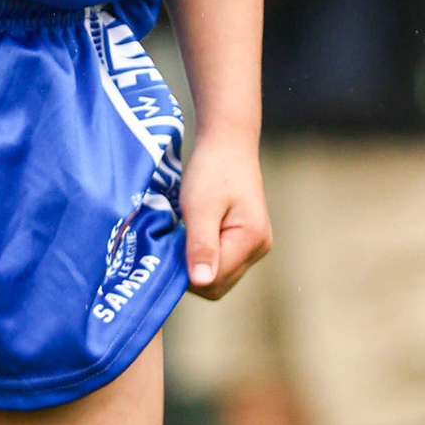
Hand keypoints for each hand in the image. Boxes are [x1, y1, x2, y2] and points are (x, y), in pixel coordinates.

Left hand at [179, 129, 271, 300]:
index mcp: (252, 240)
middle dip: (190, 270)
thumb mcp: (200, 208)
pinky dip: (202, 254)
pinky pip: (220, 260)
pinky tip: (190, 234)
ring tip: (181, 235)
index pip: (214, 281)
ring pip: (218, 273)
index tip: (166, 252)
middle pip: (217, 282)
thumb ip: (201, 246)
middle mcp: (259, 248)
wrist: (227, 142)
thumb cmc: (213, 169)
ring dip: (195, 262)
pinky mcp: (246, 240)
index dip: (186, 273)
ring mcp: (254, 245)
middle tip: (170, 243)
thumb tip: (202, 282)